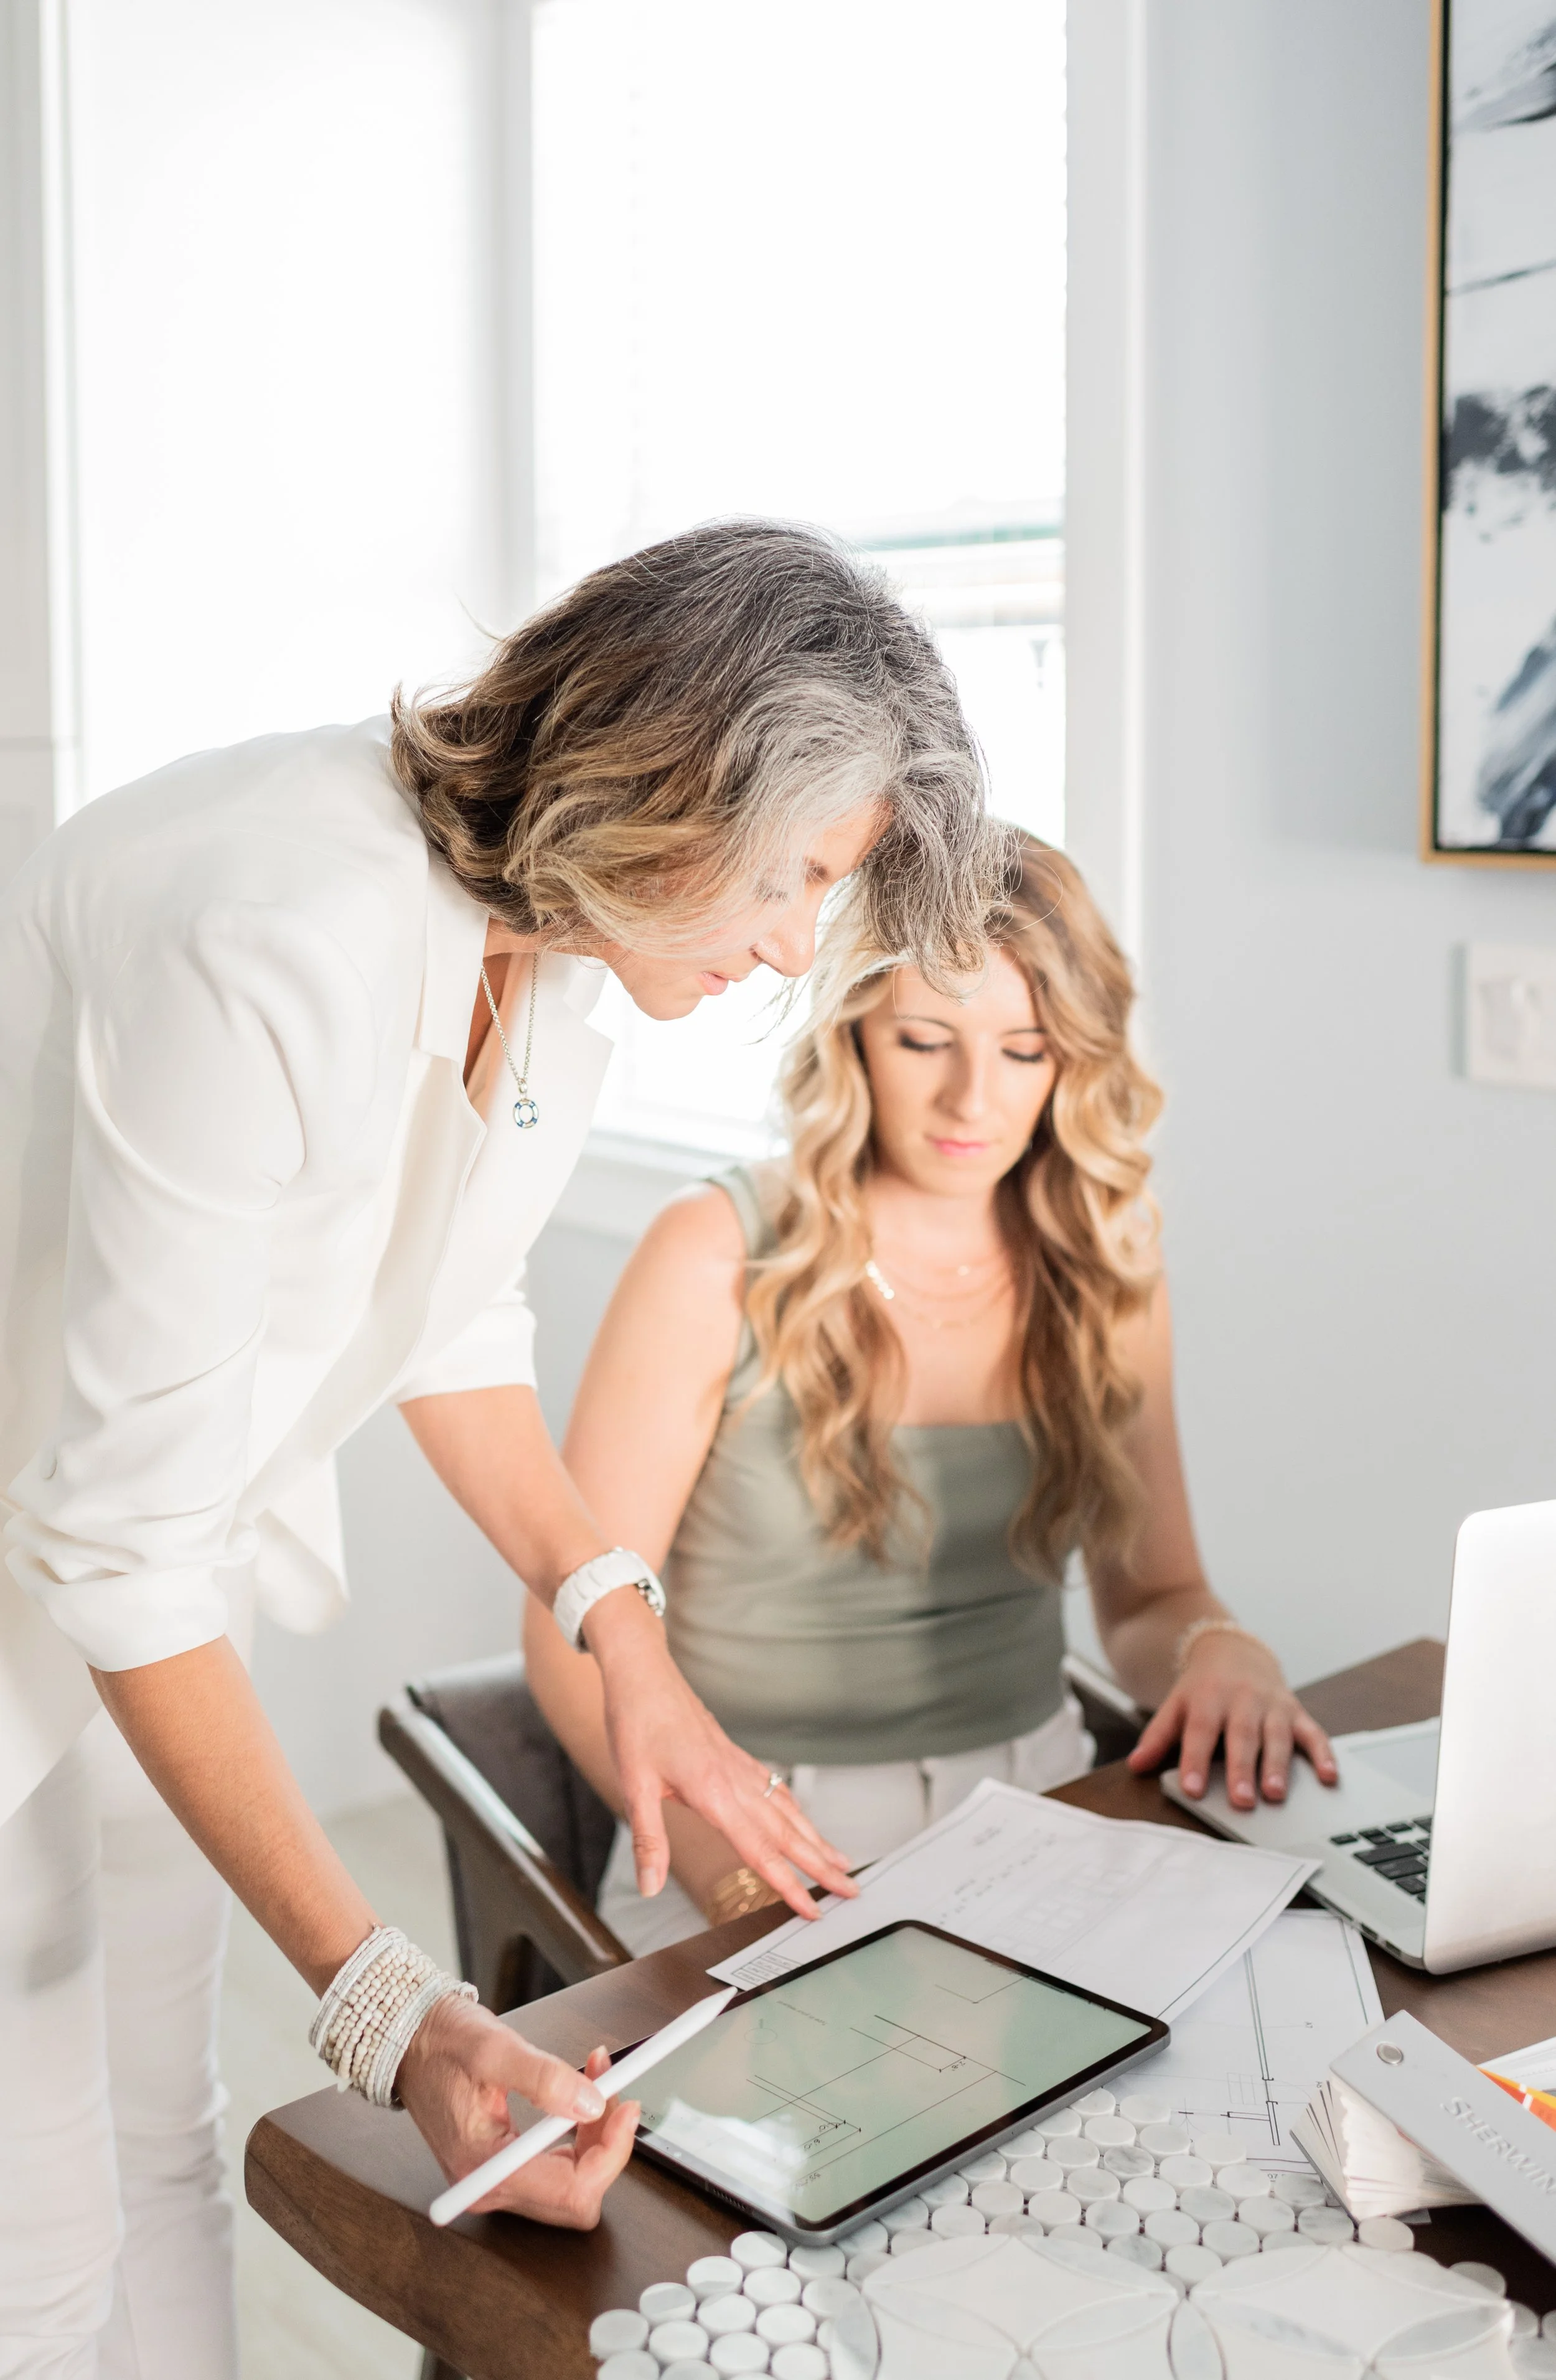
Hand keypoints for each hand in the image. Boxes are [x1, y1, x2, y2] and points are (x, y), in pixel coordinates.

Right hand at [397, 1997, 636, 2226]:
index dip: (611, 2153)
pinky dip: (579, 2132)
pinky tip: (579, 2094)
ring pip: (573, 2183)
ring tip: (597, 2078)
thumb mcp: (495, 2049)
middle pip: (577, 2195)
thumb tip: (591, 2105)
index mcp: (485, 2169)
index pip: (571, 2191)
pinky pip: (558, 2166)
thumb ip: (545, 2079)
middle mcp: (490, 2187)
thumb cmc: (441, 2043)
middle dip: (606, 2144)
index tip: (628, 2108)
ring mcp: (497, 2180)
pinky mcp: (504, 2166)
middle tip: (613, 2090)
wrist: (411, 2040)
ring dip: (596, 2134)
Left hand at [583, 1587, 856, 1918]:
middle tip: (852, 1890)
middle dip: (821, 1865)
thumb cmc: (636, 1724)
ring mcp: (739, 1766)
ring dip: (816, 1839)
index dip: (789, 1884)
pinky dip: (796, 1811)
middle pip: (788, 1833)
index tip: (813, 1908)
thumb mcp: (633, 1786)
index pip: (760, 1850)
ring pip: (788, 1810)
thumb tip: (649, 1887)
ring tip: (841, 1862)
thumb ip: (648, 1841)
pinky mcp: (735, 1756)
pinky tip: (802, 1821)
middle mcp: (735, 1780)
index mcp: (713, 1792)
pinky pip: (775, 1789)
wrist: (643, 1674)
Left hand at [1126, 1628, 1337, 1809]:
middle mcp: (1241, 1700)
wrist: (1232, 1650)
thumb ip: (1157, 1736)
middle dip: (1242, 1769)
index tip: (1193, 1789)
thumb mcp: (1175, 1705)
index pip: (1199, 1731)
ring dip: (1278, 1765)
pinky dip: (1323, 1754)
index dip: (1196, 1761)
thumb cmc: (1202, 1689)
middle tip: (1242, 1801)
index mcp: (1207, 1699)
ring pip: (1277, 1735)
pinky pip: (1313, 1732)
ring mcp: (1272, 1705)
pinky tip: (1328, 1777)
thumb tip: (1135, 1765)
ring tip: (1276, 1794)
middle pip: (1241, 1736)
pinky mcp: (1296, 1711)